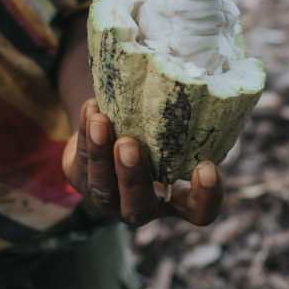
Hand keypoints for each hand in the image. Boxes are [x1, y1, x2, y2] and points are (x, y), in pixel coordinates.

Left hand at [62, 99, 222, 226]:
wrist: (111, 133)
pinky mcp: (80, 179)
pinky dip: (84, 132)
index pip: (199, 212)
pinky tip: (91, 108)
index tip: (208, 166)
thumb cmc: (156, 133)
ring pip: (100, 184)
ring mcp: (107, 198)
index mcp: (174, 200)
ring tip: (100, 121)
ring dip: (100, 152)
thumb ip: (184, 123)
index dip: (206, 197)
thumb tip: (199, 76)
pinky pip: (81, 159)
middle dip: (131, 176)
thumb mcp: (172, 135)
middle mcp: (141, 205)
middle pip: (137, 206)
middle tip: (129, 145)